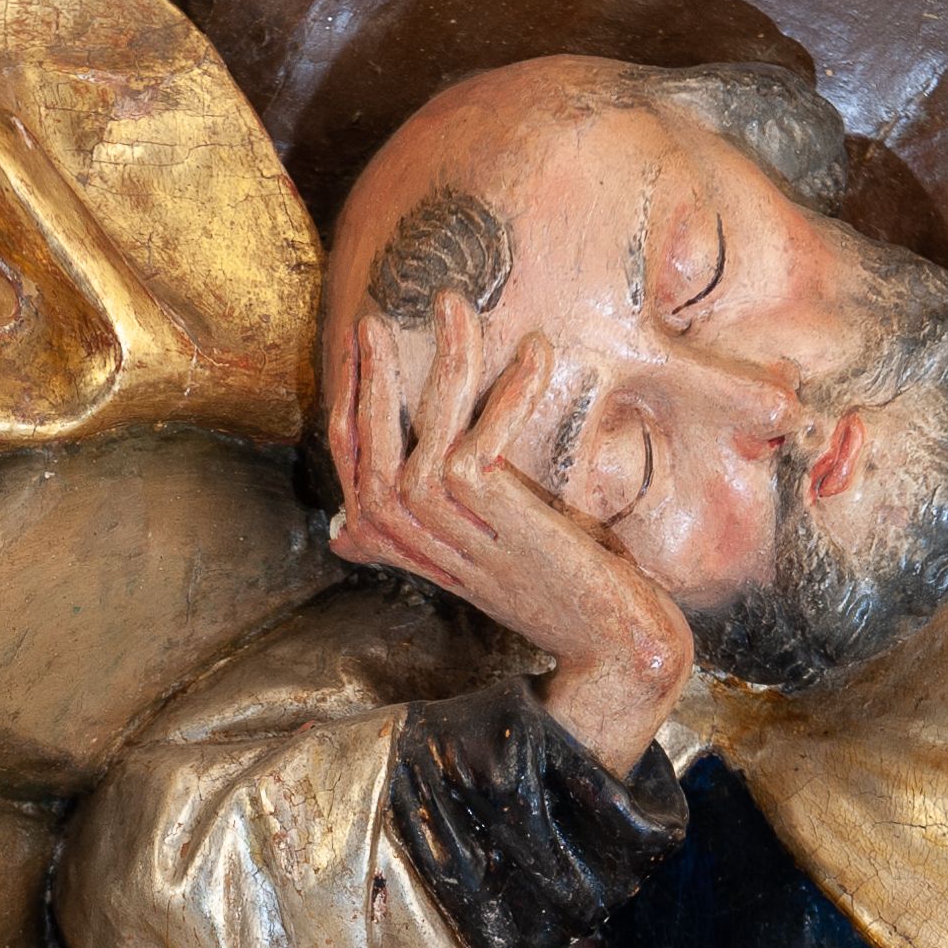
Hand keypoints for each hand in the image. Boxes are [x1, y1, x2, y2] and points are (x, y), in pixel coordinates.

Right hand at [328, 295, 693, 777]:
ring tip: (453, 306)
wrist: (606, 641)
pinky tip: (536, 351)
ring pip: (425, 426)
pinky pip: (484, 434)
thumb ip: (412, 539)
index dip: (349, 399)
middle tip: (376, 316)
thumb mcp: (466, 560)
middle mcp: (410, 535)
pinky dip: (512, 389)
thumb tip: (341, 533)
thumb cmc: (547, 591)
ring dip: (445, 359)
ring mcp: (445, 526)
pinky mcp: (487, 512)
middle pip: (367, 441)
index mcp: (398, 541)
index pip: (350, 461)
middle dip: (368, 372)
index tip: (360, 346)